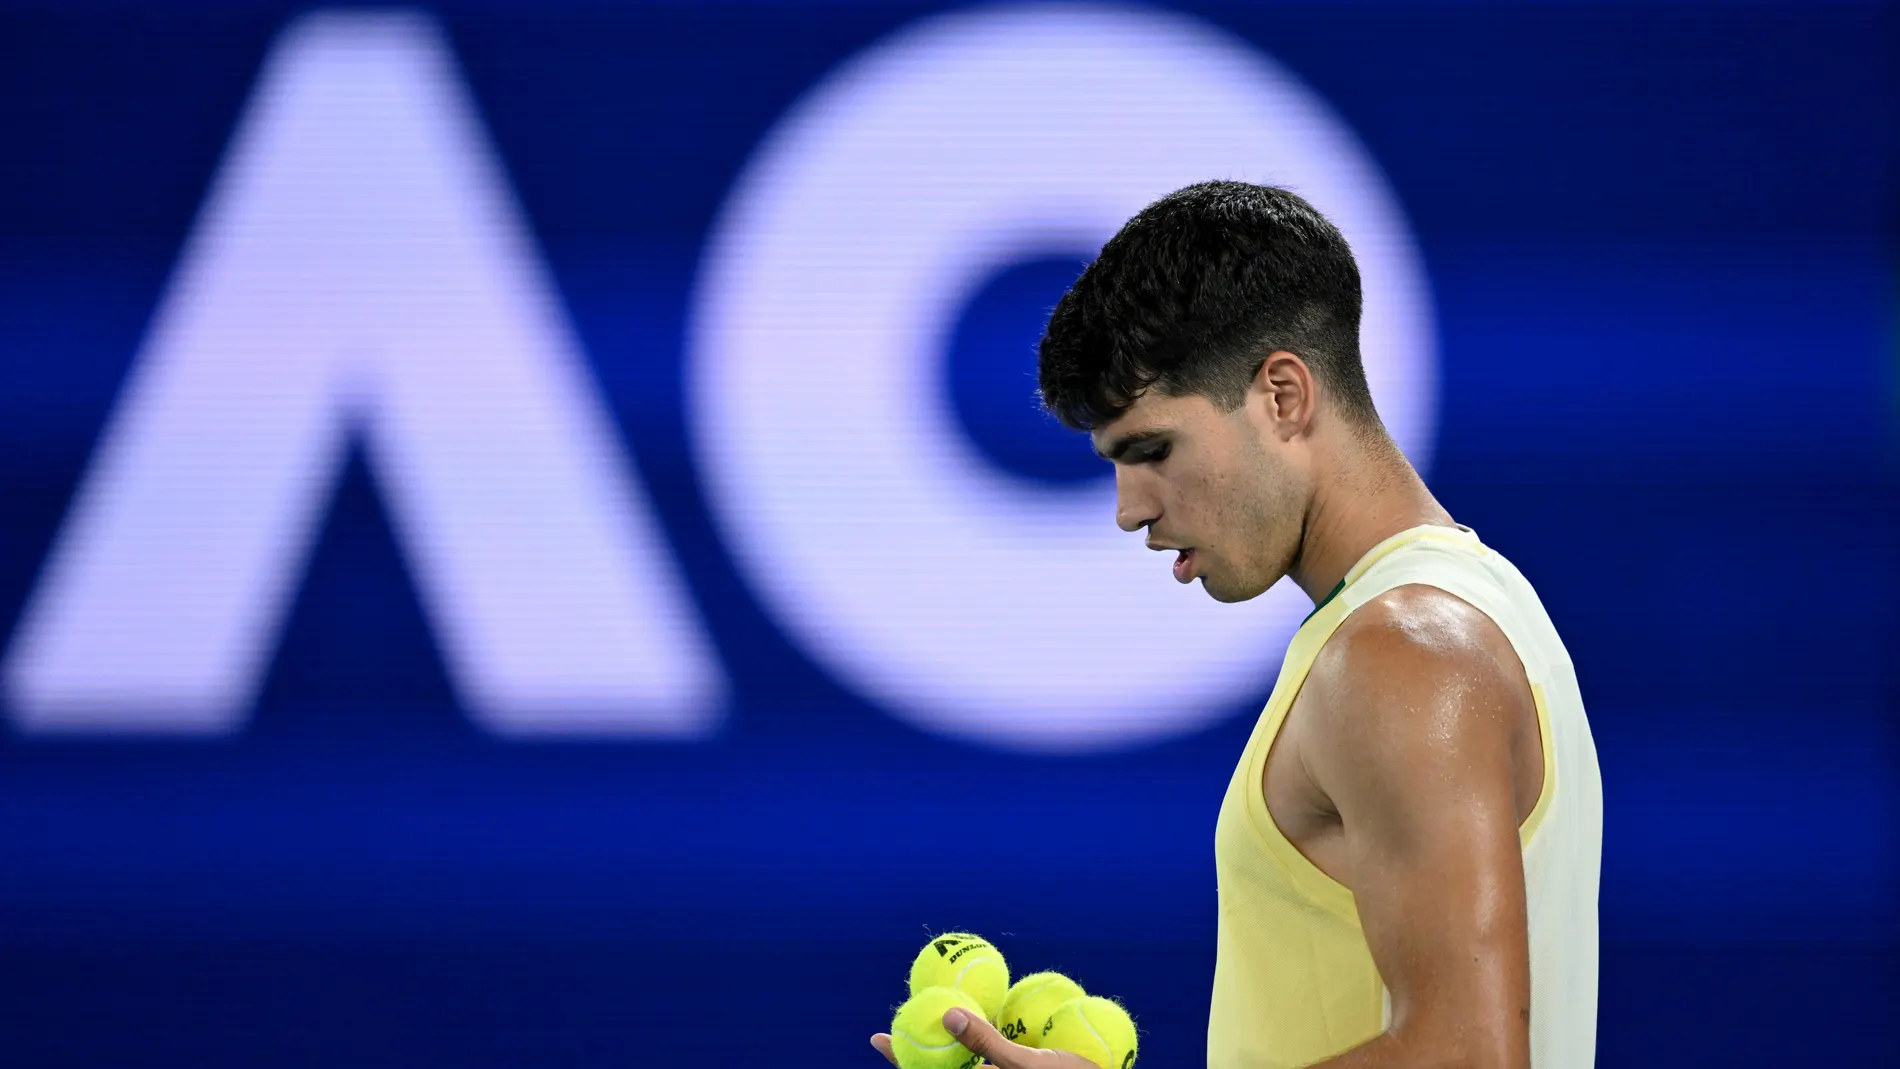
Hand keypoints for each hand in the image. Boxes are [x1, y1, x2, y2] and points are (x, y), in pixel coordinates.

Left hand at [870, 1006, 1100, 1068]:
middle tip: (892, 1022)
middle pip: (939, 1062)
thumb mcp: (1026, 1067)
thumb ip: (986, 1043)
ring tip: (926, 1010)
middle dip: (917, 1041)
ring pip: (959, 1054)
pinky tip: (967, 1008)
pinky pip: (984, 1044)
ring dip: (944, 1033)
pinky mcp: (1014, 1063)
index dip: (900, 1056)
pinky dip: (972, 1027)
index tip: (875, 1036)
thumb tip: (948, 1015)